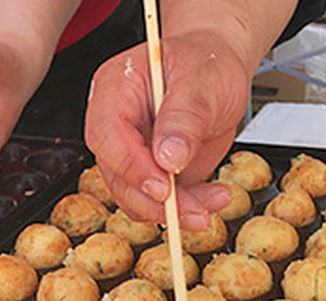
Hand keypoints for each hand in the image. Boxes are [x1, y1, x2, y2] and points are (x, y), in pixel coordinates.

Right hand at [84, 31, 251, 228]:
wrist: (219, 72)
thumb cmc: (206, 64)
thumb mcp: (203, 80)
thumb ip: (185, 117)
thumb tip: (168, 159)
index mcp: (116, 89)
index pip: (106, 134)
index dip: (131, 166)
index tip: (163, 187)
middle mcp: (116, 125)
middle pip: (117, 175)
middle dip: (155, 201)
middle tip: (194, 210)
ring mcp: (130, 153)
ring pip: (135, 197)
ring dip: (173, 211)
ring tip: (213, 201)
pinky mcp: (149, 174)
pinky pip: (156, 203)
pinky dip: (183, 209)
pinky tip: (210, 199)